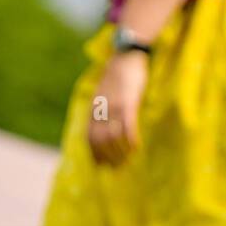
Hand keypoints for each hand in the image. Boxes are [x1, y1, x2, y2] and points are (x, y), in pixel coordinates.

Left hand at [87, 51, 149, 166]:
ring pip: (113, 136)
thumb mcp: (104, 95)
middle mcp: (100, 110)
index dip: (95, 153)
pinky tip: (136, 147)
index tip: (101, 166)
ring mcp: (113, 106)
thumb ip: (103, 111)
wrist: (125, 56)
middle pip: (100, 140)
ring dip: (120, 152)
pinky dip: (130, 139)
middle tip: (117, 169)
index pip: (89, 137)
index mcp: (93, 109)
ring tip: (127, 162)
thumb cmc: (117, 76)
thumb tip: (105, 128)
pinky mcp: (128, 102)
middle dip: (108, 157)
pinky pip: (127, 125)